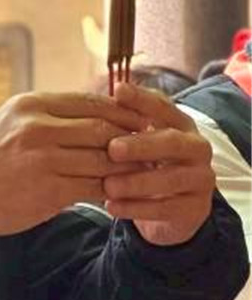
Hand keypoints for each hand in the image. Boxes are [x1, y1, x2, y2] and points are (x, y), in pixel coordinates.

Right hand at [0, 91, 144, 238]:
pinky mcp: (50, 190)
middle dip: (130, 140)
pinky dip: (111, 191)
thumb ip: (47, 115)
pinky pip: (95, 187)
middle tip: (147, 149)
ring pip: (104, 159)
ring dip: (126, 168)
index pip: (91, 102)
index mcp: (30, 105)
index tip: (137, 122)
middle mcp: (39, 128)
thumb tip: (93, 112)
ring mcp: (45, 160)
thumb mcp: (9, 122)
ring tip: (138, 172)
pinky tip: (117, 194)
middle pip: (104, 129)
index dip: (121, 112)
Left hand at [101, 81, 218, 246]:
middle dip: (142, 145)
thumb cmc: (144, 165)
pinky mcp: (195, 208)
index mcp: (180, 125)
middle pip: (173, 142)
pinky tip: (112, 206)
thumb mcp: (135, 141)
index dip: (142, 99)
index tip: (118, 91)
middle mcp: (196, 148)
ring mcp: (200, 178)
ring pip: (173, 178)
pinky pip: (167, 208)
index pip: (164, 107)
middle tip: (112, 149)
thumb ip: (123, 123)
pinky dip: (138, 208)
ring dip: (138, 181)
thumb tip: (99, 98)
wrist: (169, 208)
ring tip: (108, 185)